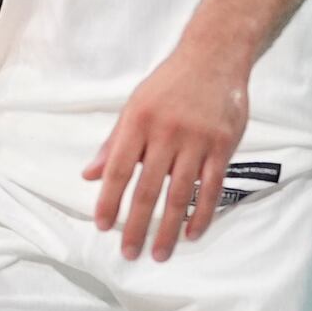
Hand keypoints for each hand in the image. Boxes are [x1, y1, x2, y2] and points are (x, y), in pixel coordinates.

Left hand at [85, 40, 250, 263]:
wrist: (213, 57)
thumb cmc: (169, 84)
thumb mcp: (134, 106)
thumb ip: (113, 143)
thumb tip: (89, 175)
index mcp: (138, 121)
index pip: (118, 168)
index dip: (109, 199)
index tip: (102, 226)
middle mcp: (165, 132)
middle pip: (148, 188)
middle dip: (137, 225)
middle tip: (130, 253)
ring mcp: (196, 140)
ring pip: (180, 194)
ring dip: (168, 228)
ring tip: (159, 253)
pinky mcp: (222, 146)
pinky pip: (210, 188)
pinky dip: (201, 214)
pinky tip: (191, 233)